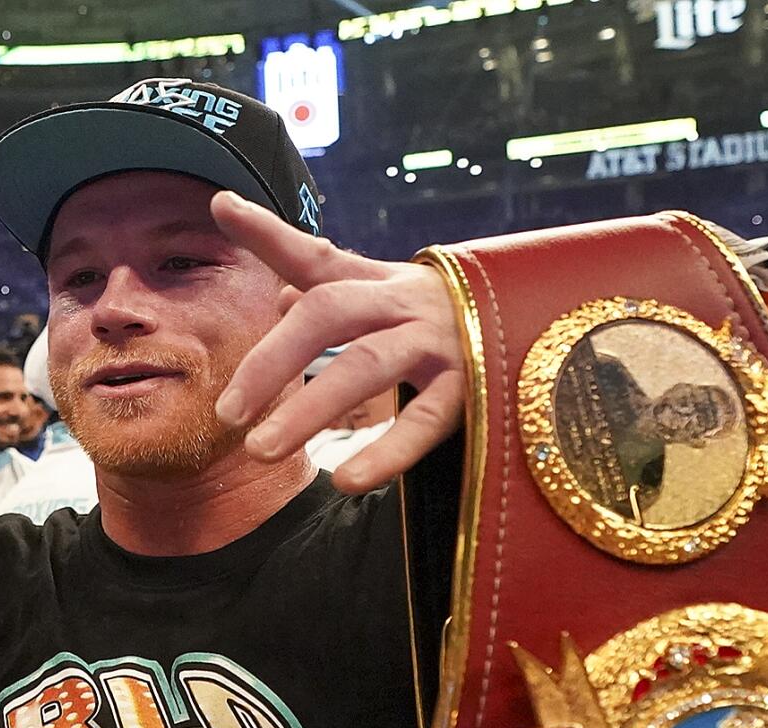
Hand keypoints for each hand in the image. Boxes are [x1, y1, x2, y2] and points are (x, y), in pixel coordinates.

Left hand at [211, 192, 464, 493]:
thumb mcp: (391, 303)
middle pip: (329, 313)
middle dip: (272, 359)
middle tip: (228, 413)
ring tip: (261, 452)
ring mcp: (441, 342)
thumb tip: (281, 297)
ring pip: (366, 366)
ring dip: (309, 410)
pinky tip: (346, 481)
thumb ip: (335, 296)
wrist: (544, 332)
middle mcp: (406, 302)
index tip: (222, 206)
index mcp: (381, 282)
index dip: (270, 233)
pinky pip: (424, 421)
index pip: (318, 256)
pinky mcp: (473, 387)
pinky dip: (385, 453)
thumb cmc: (444, 323)